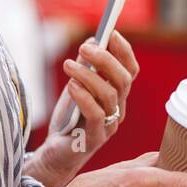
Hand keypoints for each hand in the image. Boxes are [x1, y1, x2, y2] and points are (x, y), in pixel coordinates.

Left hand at [30, 31, 139, 186]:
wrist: (56, 154)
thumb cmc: (69, 120)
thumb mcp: (76, 88)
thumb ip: (86, 67)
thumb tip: (91, 42)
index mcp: (118, 96)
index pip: (130, 71)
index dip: (124, 51)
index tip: (111, 32)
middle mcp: (118, 110)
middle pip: (123, 80)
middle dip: (106, 59)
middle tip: (85, 47)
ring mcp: (109, 126)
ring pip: (109, 95)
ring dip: (89, 75)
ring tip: (68, 65)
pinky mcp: (94, 139)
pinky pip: (95, 114)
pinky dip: (83, 96)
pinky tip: (70, 85)